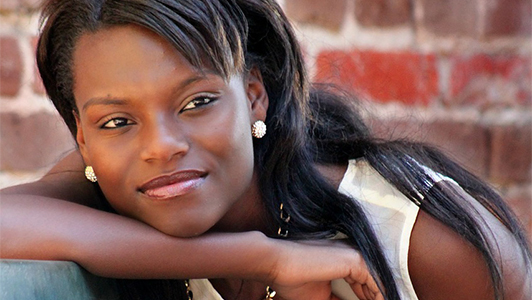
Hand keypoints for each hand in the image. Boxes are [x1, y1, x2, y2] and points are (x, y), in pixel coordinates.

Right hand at [267, 239, 383, 299]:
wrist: (277, 264)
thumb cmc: (291, 280)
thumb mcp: (321, 297)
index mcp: (340, 260)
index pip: (361, 284)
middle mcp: (349, 254)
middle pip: (371, 283)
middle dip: (374, 299)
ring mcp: (353, 255)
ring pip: (376, 282)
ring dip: (379, 298)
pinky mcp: (355, 260)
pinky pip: (377, 282)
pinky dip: (380, 296)